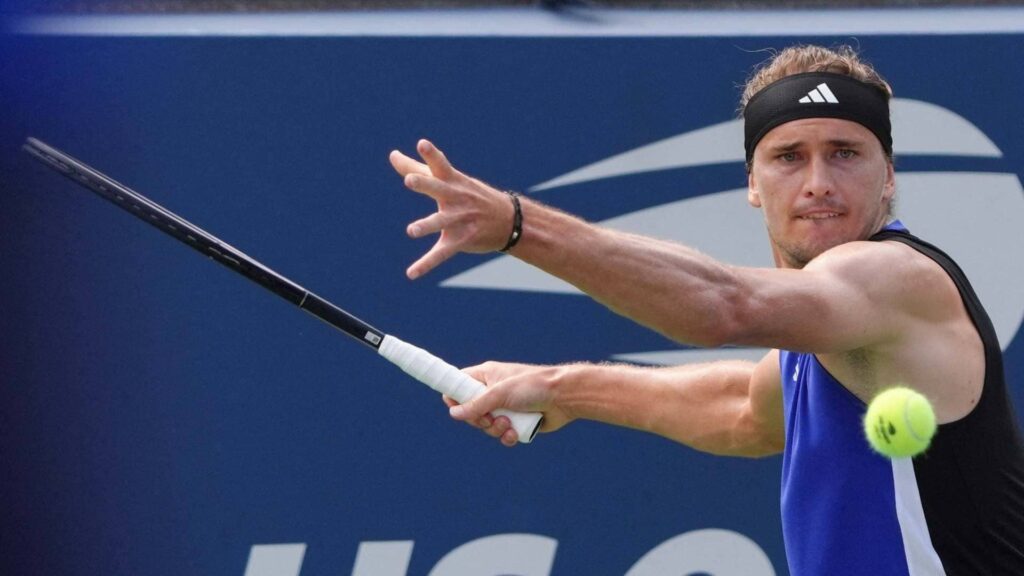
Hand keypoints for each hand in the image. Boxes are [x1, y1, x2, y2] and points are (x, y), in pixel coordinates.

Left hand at [390, 139, 515, 278]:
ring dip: (426, 225)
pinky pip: (441, 253)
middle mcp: (455, 198)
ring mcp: (459, 220)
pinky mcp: (460, 241)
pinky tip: (411, 273)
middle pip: (438, 189)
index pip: (440, 165)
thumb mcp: (450, 180)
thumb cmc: (470, 195)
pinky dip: (426, 264)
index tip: (422, 144)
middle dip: (424, 184)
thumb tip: (391, 155)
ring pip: (440, 222)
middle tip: (409, 180)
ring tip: (411, 231)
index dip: (431, 154)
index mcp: (452, 181)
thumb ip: (418, 168)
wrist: (510, 221)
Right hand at [445, 361, 573, 446]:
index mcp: (486, 376)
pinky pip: (501, 434)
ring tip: (509, 424)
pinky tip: (515, 433)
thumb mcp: (500, 393)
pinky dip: (506, 436)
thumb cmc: (533, 386)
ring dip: (495, 430)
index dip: (454, 398)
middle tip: (489, 419)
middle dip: (479, 420)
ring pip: (486, 426)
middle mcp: (493, 392)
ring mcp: (504, 407)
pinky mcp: (515, 422)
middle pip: (470, 411)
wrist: (564, 397)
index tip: (458, 409)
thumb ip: (476, 404)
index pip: (459, 384)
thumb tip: (453, 413)